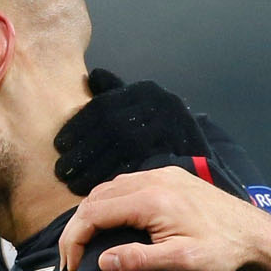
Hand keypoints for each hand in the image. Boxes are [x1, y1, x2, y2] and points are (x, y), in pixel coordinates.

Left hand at [54, 69, 209, 194]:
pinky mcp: (179, 156)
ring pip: (125, 147)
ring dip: (95, 168)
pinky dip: (118, 180)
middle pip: (112, 127)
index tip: (60, 145)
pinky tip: (101, 194)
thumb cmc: (167, 135)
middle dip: (84, 151)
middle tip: (61, 171)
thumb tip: (94, 76)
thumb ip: (118, 93)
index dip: (79, 127)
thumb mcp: (146, 107)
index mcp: (147, 93)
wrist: (210, 159)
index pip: (104, 106)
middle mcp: (161, 106)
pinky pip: (142, 167)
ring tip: (74, 184)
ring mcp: (172, 130)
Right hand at [58, 166, 270, 270]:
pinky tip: (111, 221)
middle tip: (72, 258)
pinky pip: (128, 183)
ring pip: (111, 187)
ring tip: (86, 243)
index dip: (74, 239)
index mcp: (152, 199)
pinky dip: (110, 201)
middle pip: (97, 197)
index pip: (94, 212)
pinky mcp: (172, 177)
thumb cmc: (222, 251)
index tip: (71, 266)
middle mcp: (153, 179)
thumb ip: (139, 260)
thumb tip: (102, 261)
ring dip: (93, 212)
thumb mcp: (181, 261)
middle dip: (78, 227)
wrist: (256, 235)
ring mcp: (163, 175)